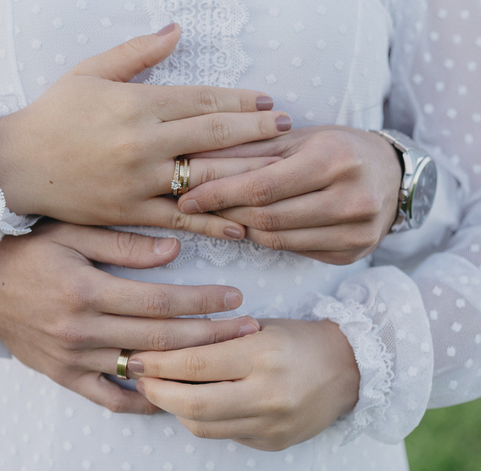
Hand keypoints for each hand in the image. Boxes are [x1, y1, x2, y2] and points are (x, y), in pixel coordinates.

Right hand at [0, 24, 289, 240]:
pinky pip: (179, 218)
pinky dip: (212, 222)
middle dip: (256, 132)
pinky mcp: (128, 212)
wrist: (11, 166)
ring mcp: (137, 180)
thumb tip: (176, 30)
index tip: (268, 102)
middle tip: (288, 129)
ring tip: (279, 171)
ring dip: (246, 173)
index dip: (240, 101)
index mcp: (135, 104)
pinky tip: (242, 226)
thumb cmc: (49, 116)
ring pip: (204, 176)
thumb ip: (136, 53)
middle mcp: (142, 142)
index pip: (202, 100)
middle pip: (213, 136)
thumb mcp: (88, 73)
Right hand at [0, 220, 259, 413]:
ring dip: (187, 366)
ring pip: (141, 368)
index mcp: (84, 289)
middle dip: (211, 335)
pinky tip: (173, 393)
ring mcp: (71, 357)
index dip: (201, 301)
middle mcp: (79, 328)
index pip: (158, 301)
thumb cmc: (25, 250)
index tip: (235, 297)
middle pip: (159, 339)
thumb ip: (121, 242)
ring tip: (225, 359)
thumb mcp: (69, 232)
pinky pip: (109, 397)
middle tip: (248, 330)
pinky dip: (142, 399)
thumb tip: (173, 251)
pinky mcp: (63, 375)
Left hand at [132, 318, 359, 450]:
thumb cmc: (298, 340)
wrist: (351, 369)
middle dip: (156, 391)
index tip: (135, 357)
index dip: (157, 363)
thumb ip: (213, 339)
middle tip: (139, 377)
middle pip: (192, 403)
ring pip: (202, 425)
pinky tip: (192, 402)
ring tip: (160, 389)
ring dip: (173, 408)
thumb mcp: (257, 327)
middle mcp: (268, 394)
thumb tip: (160, 349)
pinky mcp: (272, 443)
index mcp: (263, 355)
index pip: (194, 363)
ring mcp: (271, 423)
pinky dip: (201, 419)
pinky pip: (222, 434)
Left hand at [178, 125, 402, 263]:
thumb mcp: (296, 137)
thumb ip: (247, 148)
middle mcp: (352, 197)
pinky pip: (295, 251)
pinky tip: (253, 227)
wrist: (393, 173)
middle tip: (195, 207)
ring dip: (241, 228)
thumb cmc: (335, 148)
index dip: (218, 194)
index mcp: (334, 159)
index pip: (262, 186)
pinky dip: (267, 240)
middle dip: (224, 212)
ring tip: (220, 215)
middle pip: (267, 217)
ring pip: (278, 239)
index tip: (186, 196)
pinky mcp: (353, 252)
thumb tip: (193, 158)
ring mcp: (356, 230)